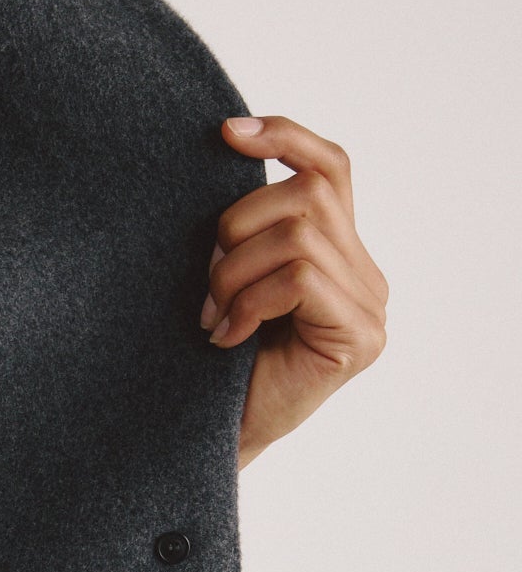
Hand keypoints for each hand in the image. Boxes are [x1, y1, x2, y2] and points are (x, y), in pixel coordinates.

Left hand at [200, 115, 388, 466]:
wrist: (200, 439)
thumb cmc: (207, 362)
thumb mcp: (226, 276)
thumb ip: (250, 226)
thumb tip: (230, 139)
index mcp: (340, 252)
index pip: (331, 169)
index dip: (285, 138)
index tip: (225, 132)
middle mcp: (367, 275)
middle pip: (306, 196)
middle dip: (236, 230)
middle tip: (206, 289)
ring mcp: (370, 307)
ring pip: (298, 235)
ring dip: (235, 273)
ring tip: (214, 318)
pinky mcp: (360, 337)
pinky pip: (299, 278)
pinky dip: (250, 301)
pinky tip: (227, 337)